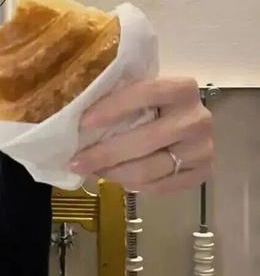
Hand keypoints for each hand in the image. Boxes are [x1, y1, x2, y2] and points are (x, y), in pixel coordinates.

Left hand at [68, 77, 213, 194]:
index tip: (84, 123)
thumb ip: (115, 91)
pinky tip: (115, 178)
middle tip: (76, 161)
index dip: (113, 108)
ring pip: (150, 169)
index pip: (146, 94)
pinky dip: (133, 185)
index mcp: (182, 88)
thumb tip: (72, 106)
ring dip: (114, 173)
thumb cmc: (152, 103)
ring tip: (92, 171)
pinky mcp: (202, 173)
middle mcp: (198, 118)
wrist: (186, 120)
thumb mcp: (137, 89)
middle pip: (146, 140)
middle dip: (105, 153)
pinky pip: (161, 187)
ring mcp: (203, 148)